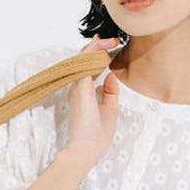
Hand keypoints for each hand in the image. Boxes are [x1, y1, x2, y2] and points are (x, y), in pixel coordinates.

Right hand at [63, 34, 121, 168]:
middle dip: (97, 48)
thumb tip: (111, 74)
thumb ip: (110, 92)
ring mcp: (77, 85)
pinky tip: (104, 46)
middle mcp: (77, 87)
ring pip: (82, 58)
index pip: (87, 70)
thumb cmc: (97, 135)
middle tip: (112, 41)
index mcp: (83, 94)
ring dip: (96, 47)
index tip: (109, 48)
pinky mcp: (80, 85)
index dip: (97, 57)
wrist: (88, 148)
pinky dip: (93, 52)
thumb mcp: (109, 109)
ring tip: (111, 41)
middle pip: (83, 60)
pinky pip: (84, 62)